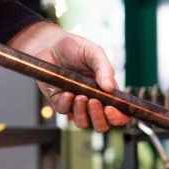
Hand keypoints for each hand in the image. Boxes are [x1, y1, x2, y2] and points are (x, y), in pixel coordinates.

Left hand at [8, 22, 129, 131]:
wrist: (49, 44)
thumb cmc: (74, 47)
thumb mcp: (94, 53)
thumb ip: (105, 69)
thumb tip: (110, 88)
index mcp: (107, 90)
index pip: (120, 112)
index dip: (119, 117)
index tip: (111, 108)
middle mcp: (94, 100)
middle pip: (102, 124)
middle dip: (99, 118)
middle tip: (93, 101)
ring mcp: (76, 103)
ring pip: (83, 122)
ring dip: (83, 113)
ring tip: (80, 96)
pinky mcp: (59, 101)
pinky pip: (65, 112)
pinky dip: (67, 105)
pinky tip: (68, 92)